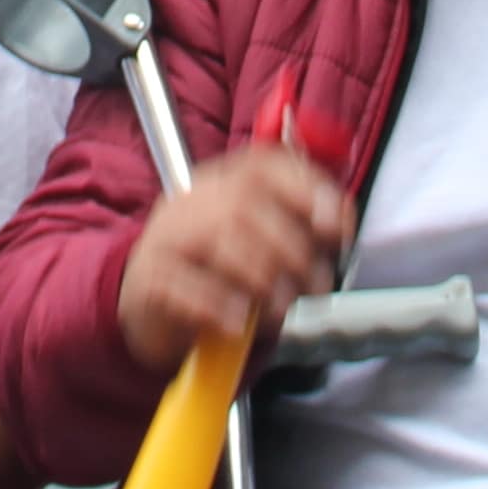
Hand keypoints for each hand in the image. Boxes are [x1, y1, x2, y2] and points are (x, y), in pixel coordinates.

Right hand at [113, 136, 350, 370]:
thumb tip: (340, 221)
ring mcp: (164, 237)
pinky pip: (184, 285)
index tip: (335, 226)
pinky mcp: (147, 279)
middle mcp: (192, 202)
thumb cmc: (217, 278)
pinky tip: (240, 323)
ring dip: (263, 278)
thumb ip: (299, 229)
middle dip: (292, 248)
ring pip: (217, 238)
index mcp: (223, 184)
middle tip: (316, 287)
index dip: (306, 189)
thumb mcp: (259, 248)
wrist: (150, 313)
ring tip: (282, 309)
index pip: (264, 164)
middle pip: (243, 203)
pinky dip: (219, 305)